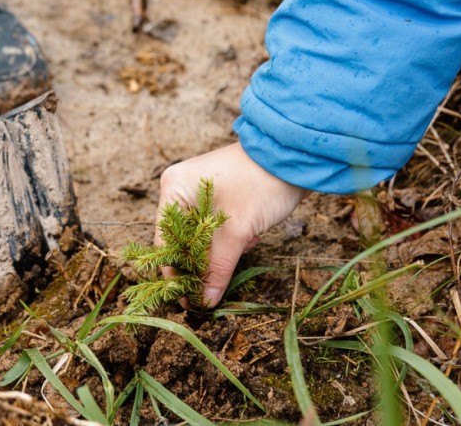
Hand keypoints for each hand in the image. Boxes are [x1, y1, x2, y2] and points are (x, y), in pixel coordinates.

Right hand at [155, 142, 307, 306]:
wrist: (294, 158)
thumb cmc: (259, 185)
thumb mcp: (237, 231)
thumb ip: (217, 268)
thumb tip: (205, 301)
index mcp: (174, 189)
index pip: (165, 240)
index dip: (176, 270)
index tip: (188, 297)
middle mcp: (181, 188)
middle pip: (183, 240)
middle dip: (205, 259)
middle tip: (219, 279)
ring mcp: (200, 191)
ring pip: (202, 237)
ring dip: (223, 250)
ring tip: (246, 242)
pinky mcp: (220, 196)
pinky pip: (216, 228)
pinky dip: (232, 238)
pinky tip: (251, 235)